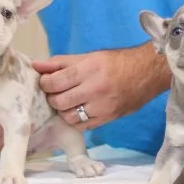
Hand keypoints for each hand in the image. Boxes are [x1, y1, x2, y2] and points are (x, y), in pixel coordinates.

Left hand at [34, 45, 163, 130]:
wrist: (147, 73)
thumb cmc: (116, 63)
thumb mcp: (89, 57)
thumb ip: (61, 62)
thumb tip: (36, 65)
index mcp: (89, 69)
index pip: (55, 82)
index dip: (45, 83)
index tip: (47, 81)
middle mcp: (94, 89)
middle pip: (59, 101)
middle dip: (52, 97)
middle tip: (56, 92)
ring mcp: (101, 107)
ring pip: (67, 116)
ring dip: (63, 110)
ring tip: (68, 101)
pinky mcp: (107, 119)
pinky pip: (81, 126)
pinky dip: (74, 120)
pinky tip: (78, 110)